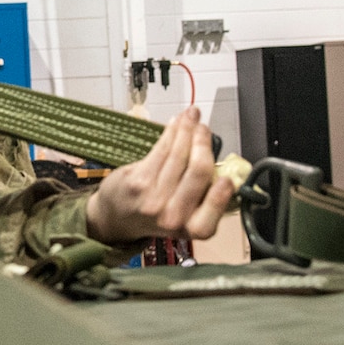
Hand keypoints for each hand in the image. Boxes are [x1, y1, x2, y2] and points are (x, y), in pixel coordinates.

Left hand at [85, 107, 235, 244]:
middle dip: (203, 143)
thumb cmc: (156, 213)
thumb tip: (223, 161)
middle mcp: (173, 215)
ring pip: (179, 154)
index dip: (222, 193)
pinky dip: (172, 132)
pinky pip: (161, 149)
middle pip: (198, 171)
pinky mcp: (138, 180)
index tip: (227, 176)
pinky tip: (177, 122)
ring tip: (192, 115)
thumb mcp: (185, 216)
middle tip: (204, 128)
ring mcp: (153, 197)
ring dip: (187, 129)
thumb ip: (205, 195)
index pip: (213, 210)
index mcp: (191, 228)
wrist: (116, 218)